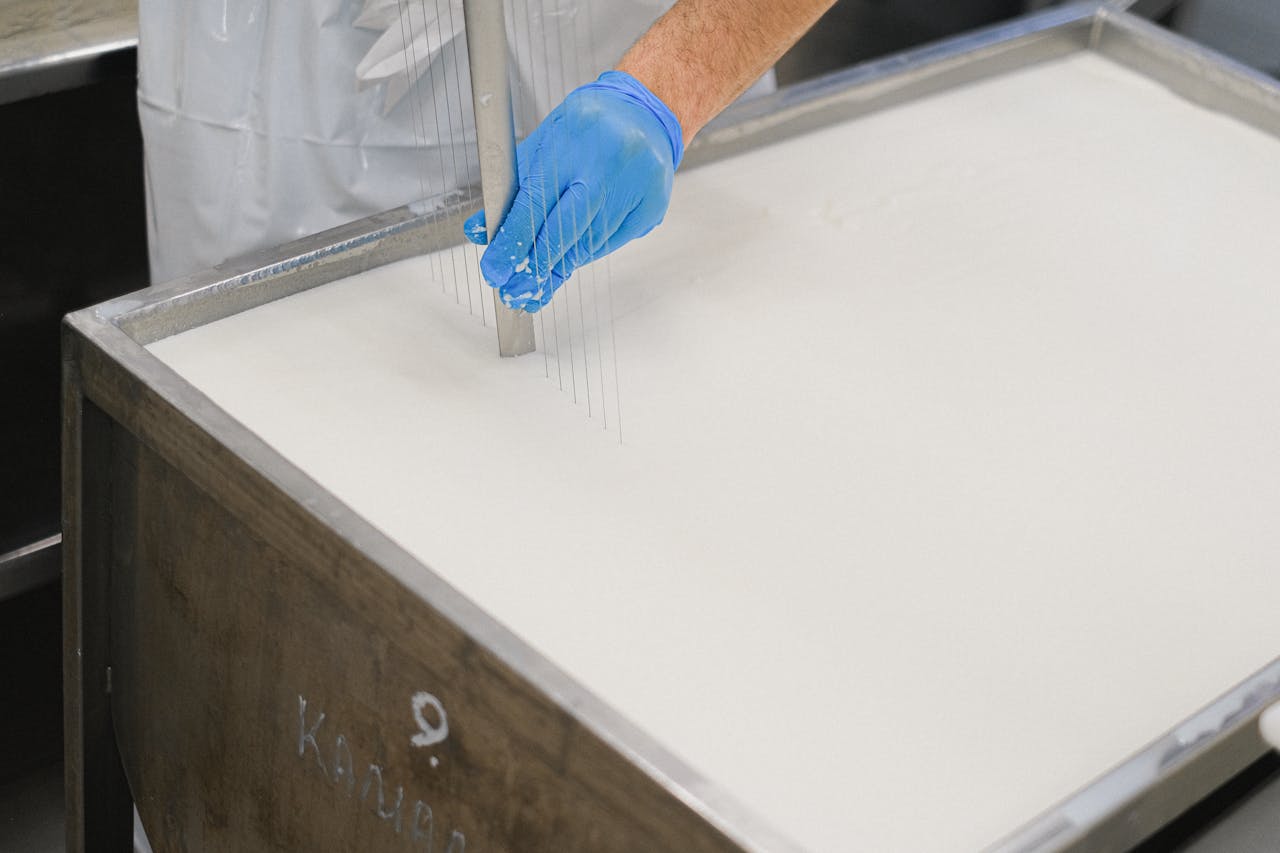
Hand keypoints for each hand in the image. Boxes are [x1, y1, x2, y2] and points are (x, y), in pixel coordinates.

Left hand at [464, 71, 683, 312]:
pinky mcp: (652, 206)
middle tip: (514, 292)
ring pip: (588, 243)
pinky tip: (569, 261)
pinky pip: (611, 242)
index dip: (512, 243)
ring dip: (559, 266)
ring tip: (536, 284)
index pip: (535, 204)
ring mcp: (635, 187)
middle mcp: (607, 165)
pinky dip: (586, 254)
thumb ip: (512, 188)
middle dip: (535, 267)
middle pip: (565, 231)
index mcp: (572, 142)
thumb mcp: (542, 144)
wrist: (644, 112)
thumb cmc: (586, 127)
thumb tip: (480, 230)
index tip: (495, 271)